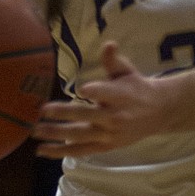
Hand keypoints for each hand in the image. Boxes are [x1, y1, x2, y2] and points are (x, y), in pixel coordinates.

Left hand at [34, 42, 173, 155]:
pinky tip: (42, 150)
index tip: (82, 89)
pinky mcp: (106, 146)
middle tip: (43, 110)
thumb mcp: (128, 71)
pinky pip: (81, 150)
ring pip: (80, 136)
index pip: (108, 93)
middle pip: (88, 116)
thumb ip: (113, 60)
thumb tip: (108, 44)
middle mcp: (115, 116)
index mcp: (121, 95)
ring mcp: (110, 134)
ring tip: (35, 130)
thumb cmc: (137, 88)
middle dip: (65, 113)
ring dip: (57, 134)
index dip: (96, 91)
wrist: (159, 113)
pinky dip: (62, 151)